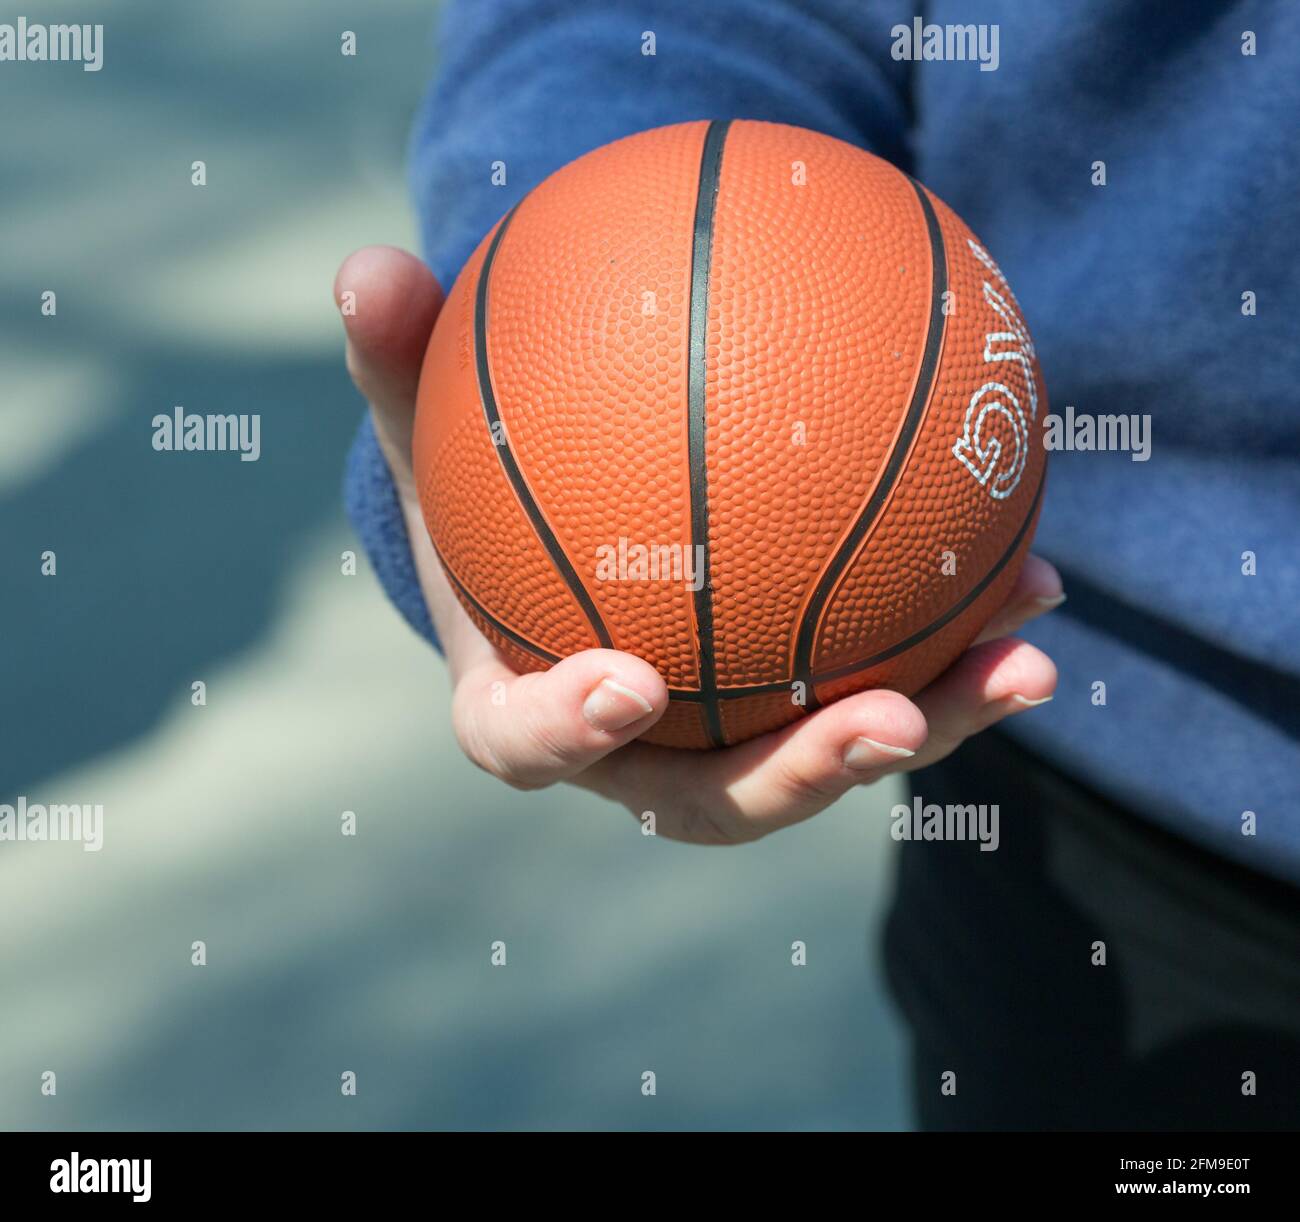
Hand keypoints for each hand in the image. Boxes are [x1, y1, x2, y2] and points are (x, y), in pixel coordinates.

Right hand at [336, 246, 1060, 844]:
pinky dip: (956, 652)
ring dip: (932, 720)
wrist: (557, 544)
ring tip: (1027, 654)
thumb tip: (363, 265)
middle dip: (806, 775)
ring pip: (824, 762)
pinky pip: (881, 691)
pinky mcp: (795, 711)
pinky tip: (1036, 583)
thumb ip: (399, 361)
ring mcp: (725, 741)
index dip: (572, 734)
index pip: (530, 746)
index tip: (631, 683)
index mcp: (529, 707)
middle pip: (716, 799)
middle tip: (890, 721)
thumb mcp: (431, 427)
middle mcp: (635, 755)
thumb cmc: (484, 496)